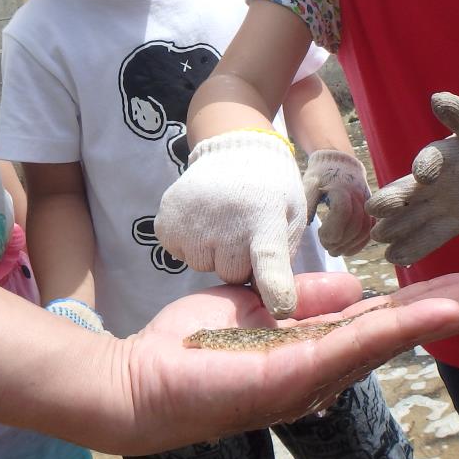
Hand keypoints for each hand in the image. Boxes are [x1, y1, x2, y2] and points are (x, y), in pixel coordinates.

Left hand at [118, 271, 458, 452]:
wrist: (141, 382)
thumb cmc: (194, 347)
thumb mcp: (262, 308)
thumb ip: (309, 298)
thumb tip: (354, 286)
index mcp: (324, 346)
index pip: (395, 318)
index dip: (444, 300)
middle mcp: (332, 366)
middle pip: (413, 330)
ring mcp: (320, 373)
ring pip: (401, 336)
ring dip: (457, 316)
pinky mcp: (300, 374)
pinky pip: (363, 342)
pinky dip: (410, 324)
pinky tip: (446, 310)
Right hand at [156, 130, 308, 317]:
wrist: (234, 149)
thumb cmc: (271, 189)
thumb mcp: (291, 216)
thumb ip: (284, 256)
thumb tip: (271, 300)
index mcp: (264, 218)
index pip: (270, 261)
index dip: (275, 288)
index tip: (280, 308)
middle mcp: (226, 221)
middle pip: (231, 274)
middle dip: (240, 263)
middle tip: (244, 234)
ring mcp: (191, 221)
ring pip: (203, 266)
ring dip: (213, 253)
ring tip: (222, 223)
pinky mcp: (166, 221)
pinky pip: (179, 253)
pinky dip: (189, 243)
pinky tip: (202, 221)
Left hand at [301, 149, 371, 255]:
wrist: (339, 162)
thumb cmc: (320, 175)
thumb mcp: (309, 185)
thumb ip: (307, 204)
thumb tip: (301, 226)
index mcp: (341, 188)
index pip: (342, 213)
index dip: (332, 230)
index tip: (321, 236)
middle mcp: (358, 195)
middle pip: (355, 225)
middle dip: (339, 241)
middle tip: (326, 247)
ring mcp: (366, 203)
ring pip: (364, 230)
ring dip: (350, 245)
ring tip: (335, 251)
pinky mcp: (369, 209)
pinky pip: (369, 229)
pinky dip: (360, 243)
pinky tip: (347, 250)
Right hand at [368, 93, 458, 265]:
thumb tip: (437, 99)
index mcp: (438, 155)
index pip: (430, 160)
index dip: (426, 166)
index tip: (424, 174)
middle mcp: (430, 182)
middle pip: (407, 193)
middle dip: (391, 201)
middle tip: (374, 211)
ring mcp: (439, 204)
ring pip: (413, 217)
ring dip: (396, 228)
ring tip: (378, 239)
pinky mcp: (452, 222)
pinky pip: (431, 236)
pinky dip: (414, 247)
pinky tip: (395, 259)